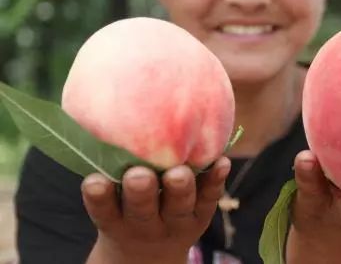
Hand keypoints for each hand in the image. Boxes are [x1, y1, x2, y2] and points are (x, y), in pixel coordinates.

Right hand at [81, 157, 230, 263]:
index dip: (98, 197)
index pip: (103, 210)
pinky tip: (222, 163)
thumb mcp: (112, 200)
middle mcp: (144, 223)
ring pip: (178, 206)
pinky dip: (215, 181)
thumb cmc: (125, 207)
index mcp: (115, 220)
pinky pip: (209, 199)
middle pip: (142, 210)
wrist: (149, 254)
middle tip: (139, 175)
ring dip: (180, 188)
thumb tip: (108, 117)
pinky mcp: (201, 215)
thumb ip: (110, 167)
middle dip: (141, 192)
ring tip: (179, 172)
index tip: (93, 180)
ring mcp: (175, 220)